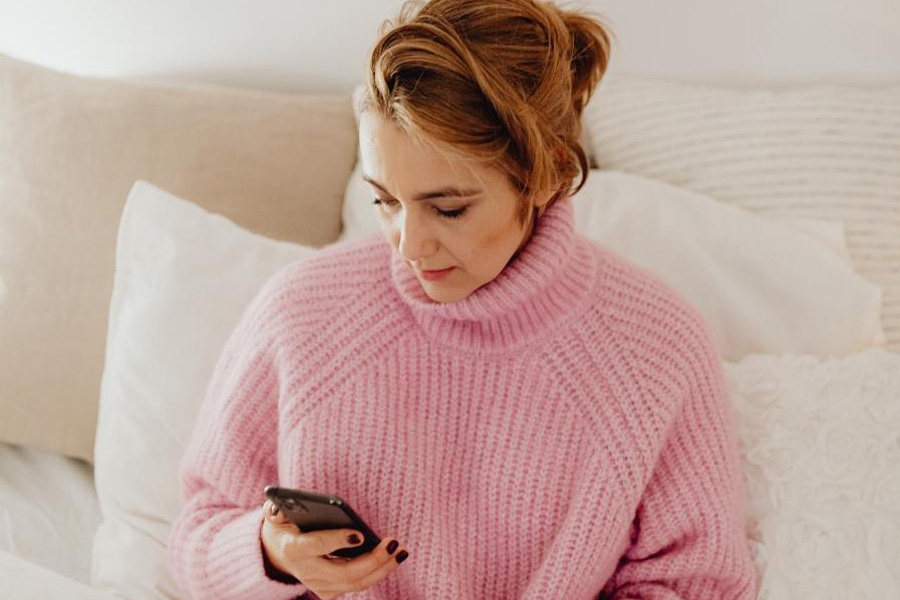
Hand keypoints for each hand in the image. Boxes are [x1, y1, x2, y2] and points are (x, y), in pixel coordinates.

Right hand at [260, 499, 408, 599]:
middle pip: (344, 573)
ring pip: (354, 584)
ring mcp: (318, 585)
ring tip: (400, 551)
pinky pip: (356, 585)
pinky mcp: (328, 591)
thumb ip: (285, 505)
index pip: (316, 546)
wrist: (276, 551)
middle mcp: (306, 572)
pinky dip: (376, 573)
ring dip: (381, 569)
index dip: (337, 541)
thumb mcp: (279, 510)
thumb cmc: (284, 523)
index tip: (359, 534)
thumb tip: (299, 500)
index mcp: (293, 548)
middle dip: (372, 560)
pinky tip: (393, 558)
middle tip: (394, 544)